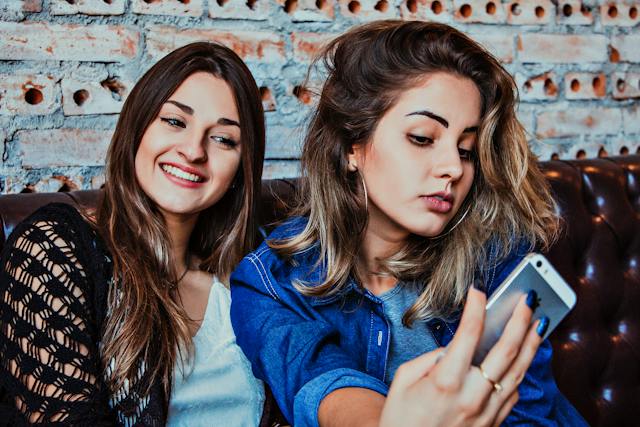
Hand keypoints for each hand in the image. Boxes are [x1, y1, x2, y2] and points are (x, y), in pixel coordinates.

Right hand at [379, 287, 543, 426]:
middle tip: (526, 300)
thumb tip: (454, 347)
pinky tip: (523, 356)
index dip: (476, 309)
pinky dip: (521, 371)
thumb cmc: (402, 419)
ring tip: (537, 322)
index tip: (478, 293)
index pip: (468, 335)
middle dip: (519, 320)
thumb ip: (430, 359)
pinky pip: (513, 392)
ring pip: (518, 371)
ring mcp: (487, 412)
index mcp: (446, 382)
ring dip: (531, 344)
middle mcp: (472, 397)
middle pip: (505, 351)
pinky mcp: (493, 423)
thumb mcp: (404, 381)